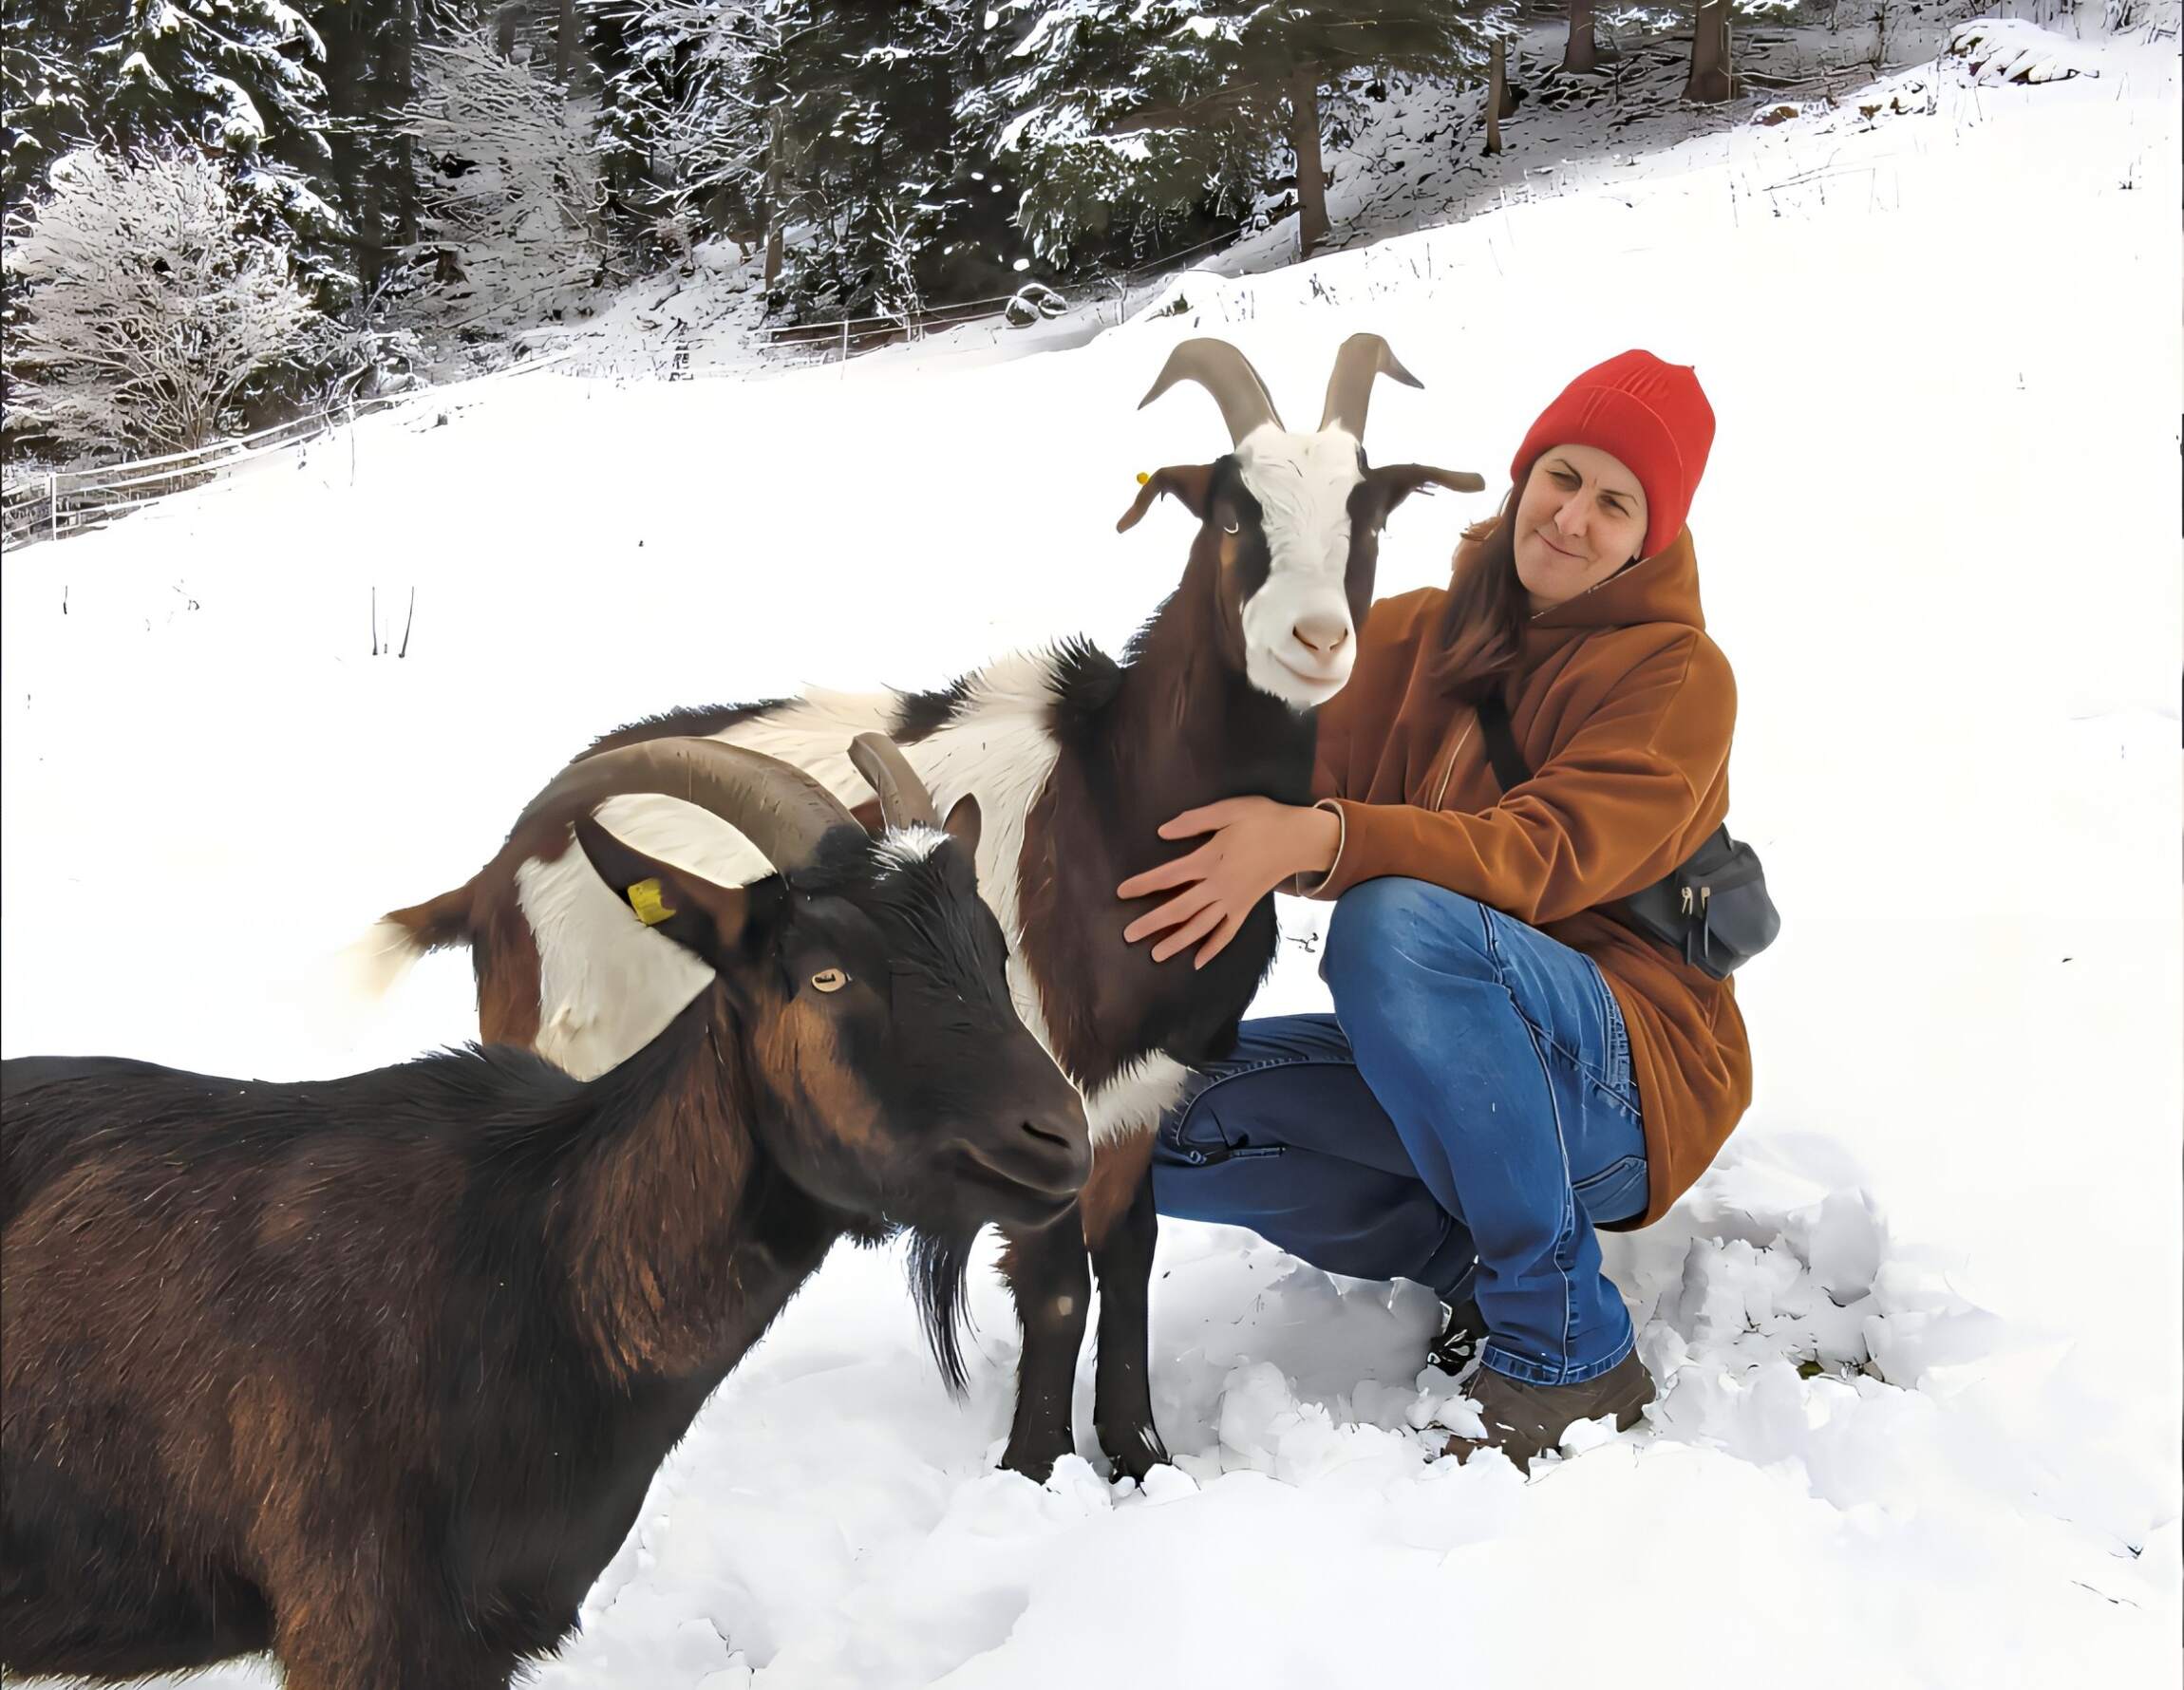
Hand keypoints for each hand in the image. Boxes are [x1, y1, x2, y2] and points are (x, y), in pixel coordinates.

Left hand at [1117, 797, 1339, 967]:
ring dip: (1177, 942)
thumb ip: (1194, 821)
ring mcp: (1233, 901)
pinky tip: (1198, 961)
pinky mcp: (1246, 907)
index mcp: (1209, 860)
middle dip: (1152, 923)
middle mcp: (1218, 886)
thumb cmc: (1263, 819)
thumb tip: (1162, 832)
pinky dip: (1213, 948)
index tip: (1121, 892)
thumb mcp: (1228, 809)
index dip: (1143, 885)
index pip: (1168, 876)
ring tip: (1155, 955)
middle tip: (1128, 936)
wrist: (1300, 838)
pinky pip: (1228, 933)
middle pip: (1179, 909)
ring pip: (1200, 927)